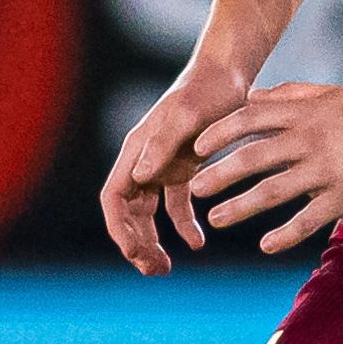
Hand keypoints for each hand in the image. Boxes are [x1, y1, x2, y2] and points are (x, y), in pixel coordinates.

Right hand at [100, 62, 252, 274]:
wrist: (228, 73)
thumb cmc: (206, 90)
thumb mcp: (186, 115)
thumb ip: (162, 145)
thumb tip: (139, 178)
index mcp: (136, 152)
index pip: (114, 199)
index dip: (119, 229)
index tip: (134, 253)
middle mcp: (143, 162)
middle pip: (127, 213)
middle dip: (136, 244)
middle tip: (156, 270)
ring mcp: (161, 167)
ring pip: (147, 215)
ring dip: (153, 242)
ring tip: (166, 268)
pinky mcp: (183, 169)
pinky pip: (175, 206)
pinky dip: (183, 226)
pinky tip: (198, 242)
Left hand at [188, 84, 342, 254]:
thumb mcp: (332, 94)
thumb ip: (291, 94)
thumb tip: (252, 96)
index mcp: (305, 113)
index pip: (250, 120)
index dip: (218, 133)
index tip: (196, 148)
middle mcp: (310, 140)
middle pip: (252, 158)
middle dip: (218, 174)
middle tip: (194, 189)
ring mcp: (327, 170)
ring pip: (273, 191)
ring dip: (240, 207)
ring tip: (215, 219)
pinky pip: (307, 219)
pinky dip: (284, 234)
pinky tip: (265, 246)